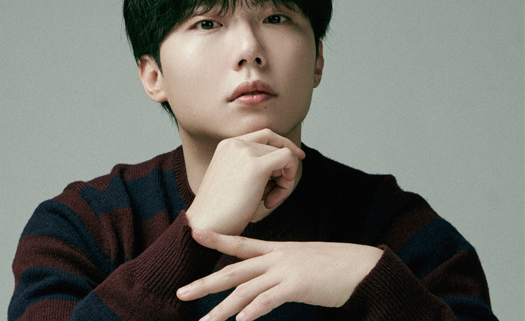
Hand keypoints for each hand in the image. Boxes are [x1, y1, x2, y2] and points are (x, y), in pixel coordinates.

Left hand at [177, 229, 383, 320]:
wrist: (362, 266)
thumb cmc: (333, 267)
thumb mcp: (302, 262)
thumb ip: (281, 270)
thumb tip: (266, 283)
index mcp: (277, 250)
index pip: (240, 244)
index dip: (216, 238)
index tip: (194, 232)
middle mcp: (277, 258)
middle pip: (233, 271)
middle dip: (206, 283)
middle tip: (181, 293)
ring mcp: (286, 270)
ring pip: (246, 290)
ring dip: (223, 309)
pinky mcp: (298, 285)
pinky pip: (269, 299)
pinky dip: (253, 311)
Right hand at [186, 129, 304, 235]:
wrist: (206, 226)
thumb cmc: (221, 210)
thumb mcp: (234, 179)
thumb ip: (251, 165)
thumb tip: (283, 161)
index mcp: (227, 144)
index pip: (265, 135)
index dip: (283, 144)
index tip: (297, 156)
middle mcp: (235, 143)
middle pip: (276, 144)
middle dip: (285, 166)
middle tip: (280, 188)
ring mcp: (245, 152)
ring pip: (285, 154)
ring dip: (284, 180)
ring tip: (267, 201)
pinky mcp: (256, 166)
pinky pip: (288, 159)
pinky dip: (288, 181)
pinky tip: (270, 201)